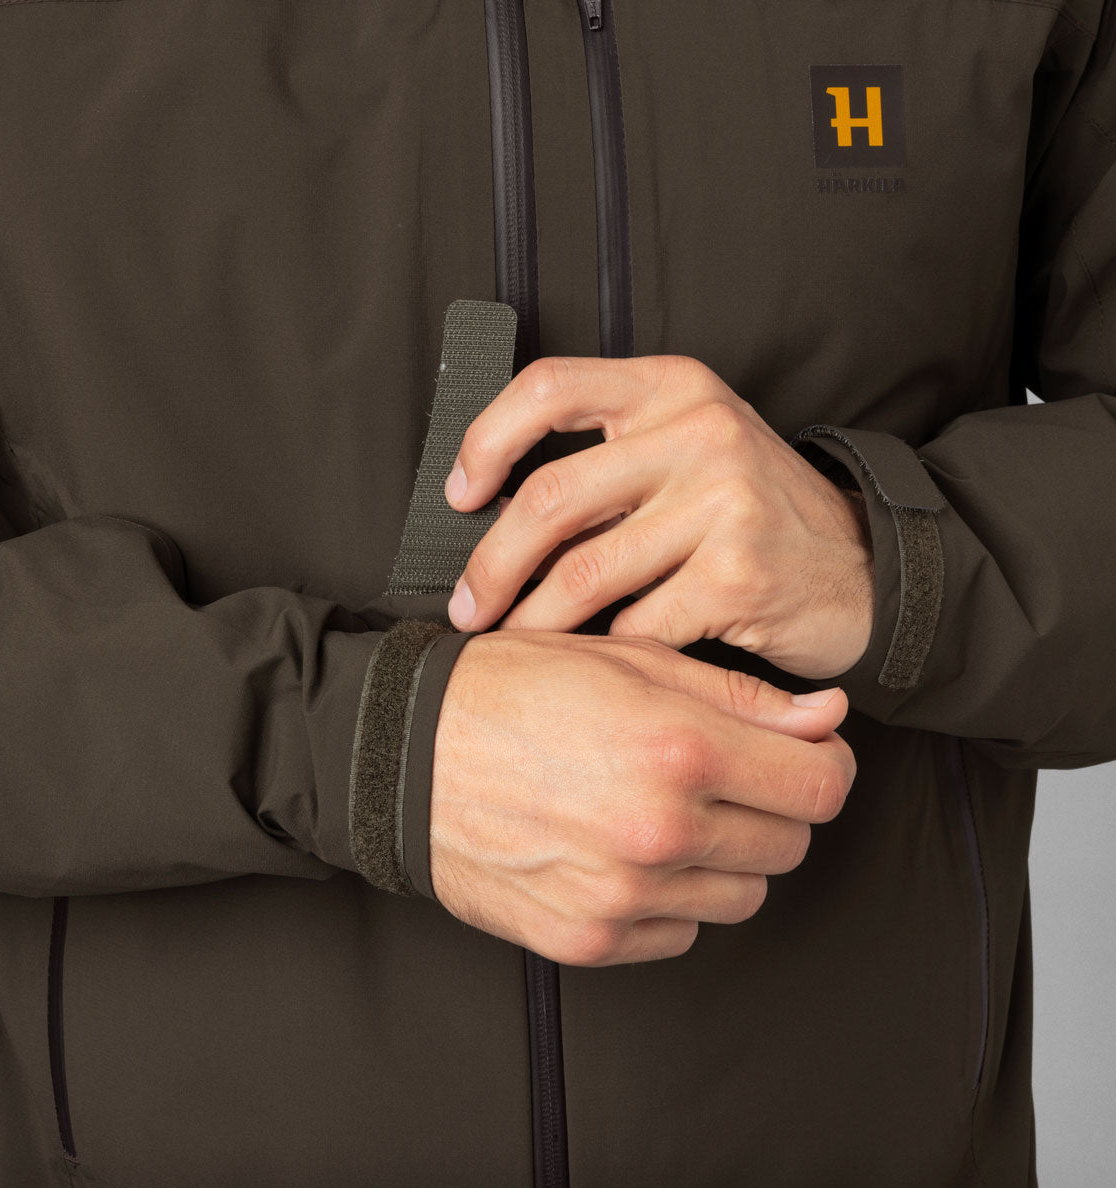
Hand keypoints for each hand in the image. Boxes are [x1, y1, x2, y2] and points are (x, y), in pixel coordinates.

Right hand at [430, 629, 854, 965]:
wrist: (403, 754)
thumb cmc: (505, 692)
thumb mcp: (624, 660)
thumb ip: (740, 696)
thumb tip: (825, 719)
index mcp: (676, 747)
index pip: (822, 785)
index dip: (820, 764)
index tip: (798, 755)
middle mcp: (659, 830)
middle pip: (789, 845)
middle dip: (769, 807)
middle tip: (716, 774)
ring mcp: (624, 896)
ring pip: (741, 897)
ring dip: (722, 857)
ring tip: (663, 811)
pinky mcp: (588, 939)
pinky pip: (678, 933)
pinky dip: (669, 899)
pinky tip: (625, 851)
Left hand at [443, 355, 873, 679]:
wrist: (866, 568)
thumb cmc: (756, 514)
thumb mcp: (694, 449)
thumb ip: (613, 457)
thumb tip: (494, 507)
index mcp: (673, 387)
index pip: (548, 386)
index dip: (485, 440)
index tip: (460, 494)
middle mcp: (699, 431)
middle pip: (550, 497)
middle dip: (491, 565)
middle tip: (468, 605)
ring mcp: (723, 502)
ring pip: (583, 573)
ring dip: (532, 622)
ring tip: (510, 642)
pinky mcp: (738, 574)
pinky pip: (636, 626)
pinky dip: (606, 652)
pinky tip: (596, 661)